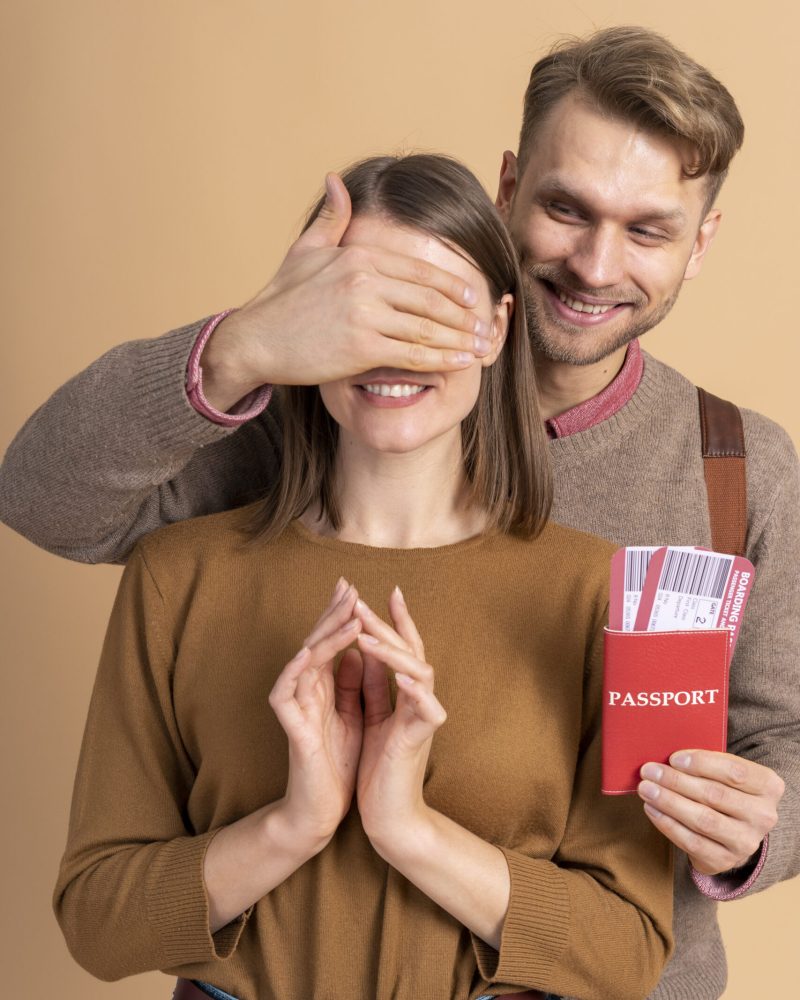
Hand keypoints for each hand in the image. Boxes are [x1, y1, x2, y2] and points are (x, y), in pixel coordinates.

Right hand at [201, 173, 489, 409]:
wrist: (255, 339)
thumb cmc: (281, 299)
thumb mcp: (305, 250)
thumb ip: (331, 218)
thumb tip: (337, 180)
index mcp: (359, 255)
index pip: (420, 268)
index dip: (453, 284)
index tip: (475, 297)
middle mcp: (365, 279)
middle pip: (431, 297)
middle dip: (464, 315)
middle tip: (486, 326)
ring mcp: (364, 313)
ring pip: (427, 326)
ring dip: (459, 339)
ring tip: (480, 348)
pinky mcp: (360, 346)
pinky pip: (412, 354)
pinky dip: (441, 360)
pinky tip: (459, 364)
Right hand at [268, 579, 364, 847]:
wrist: (322, 809)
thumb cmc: (337, 763)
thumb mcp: (353, 715)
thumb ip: (352, 685)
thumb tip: (359, 651)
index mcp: (324, 687)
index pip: (331, 642)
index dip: (340, 614)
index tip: (354, 587)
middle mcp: (306, 690)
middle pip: (316, 642)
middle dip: (332, 613)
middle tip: (347, 586)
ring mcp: (296, 706)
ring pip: (304, 661)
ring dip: (325, 636)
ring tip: (348, 614)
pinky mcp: (291, 728)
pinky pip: (286, 693)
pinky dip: (296, 671)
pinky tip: (307, 654)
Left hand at [354, 588, 446, 851]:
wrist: (391, 817)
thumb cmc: (380, 770)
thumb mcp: (373, 719)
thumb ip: (373, 687)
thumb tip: (363, 652)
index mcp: (406, 696)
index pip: (404, 648)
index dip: (396, 619)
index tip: (387, 590)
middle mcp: (420, 701)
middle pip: (411, 651)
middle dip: (386, 626)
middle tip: (361, 603)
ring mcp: (424, 719)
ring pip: (421, 672)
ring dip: (393, 652)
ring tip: (368, 636)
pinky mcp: (420, 740)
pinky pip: (426, 709)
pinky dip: (414, 691)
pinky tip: (399, 676)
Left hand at [638, 750, 783, 873]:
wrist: (735, 830)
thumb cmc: (724, 790)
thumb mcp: (726, 773)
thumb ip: (706, 763)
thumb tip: (667, 758)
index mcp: (768, 786)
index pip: (735, 771)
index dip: (702, 764)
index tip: (674, 758)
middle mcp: (763, 816)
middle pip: (715, 795)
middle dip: (676, 781)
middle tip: (649, 771)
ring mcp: (746, 842)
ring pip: (703, 819)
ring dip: (669, 802)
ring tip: (645, 788)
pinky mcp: (725, 860)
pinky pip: (692, 842)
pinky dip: (667, 824)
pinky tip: (652, 809)